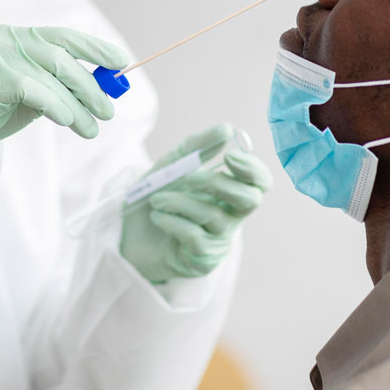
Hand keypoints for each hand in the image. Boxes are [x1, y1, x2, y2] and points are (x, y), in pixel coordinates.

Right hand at [0, 25, 128, 172]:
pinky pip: (33, 90)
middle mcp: (8, 38)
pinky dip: (56, 106)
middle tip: (108, 112)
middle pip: (62, 58)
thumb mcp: (34, 94)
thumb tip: (103, 90)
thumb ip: (61, 85)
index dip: (95, 48)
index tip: (121, 62)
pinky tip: (67, 121)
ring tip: (92, 128)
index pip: (65, 36)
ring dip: (78, 106)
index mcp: (21, 36)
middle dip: (90, 87)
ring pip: (51, 77)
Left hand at [120, 124, 272, 282]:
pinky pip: (194, 236)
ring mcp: (219, 241)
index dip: (253, 169)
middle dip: (218, 183)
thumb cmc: (158, 197)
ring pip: (214, 216)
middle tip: (187, 178)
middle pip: (250, 199)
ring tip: (156, 199)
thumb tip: (228, 129)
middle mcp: (231, 217)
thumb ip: (198, 146)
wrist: (129, 234)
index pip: (260, 182)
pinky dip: (171, 221)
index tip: (229, 156)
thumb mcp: (173, 165)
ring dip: (180, 202)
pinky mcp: (202, 260)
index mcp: (229, 192)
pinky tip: (157, 217)